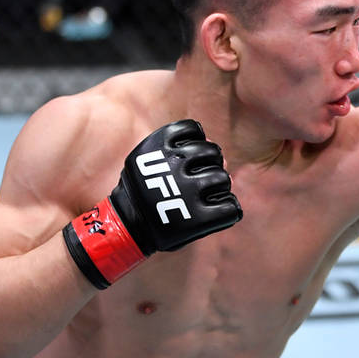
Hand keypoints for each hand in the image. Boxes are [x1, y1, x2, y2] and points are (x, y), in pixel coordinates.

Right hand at [62, 120, 242, 288]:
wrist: (127, 228)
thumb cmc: (146, 191)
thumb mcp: (150, 161)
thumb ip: (181, 149)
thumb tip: (217, 148)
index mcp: (157, 147)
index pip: (193, 129)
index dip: (196, 141)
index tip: (187, 157)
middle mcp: (174, 166)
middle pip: (213, 152)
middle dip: (211, 163)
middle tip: (200, 178)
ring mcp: (187, 193)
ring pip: (224, 178)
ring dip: (221, 185)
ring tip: (207, 194)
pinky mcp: (198, 219)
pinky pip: (231, 207)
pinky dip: (229, 208)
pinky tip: (217, 208)